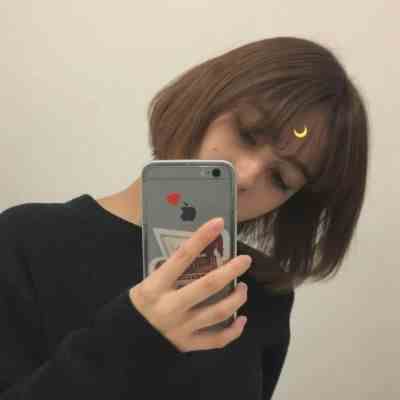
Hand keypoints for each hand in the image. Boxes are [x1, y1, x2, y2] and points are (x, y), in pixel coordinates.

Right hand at [129, 217, 251, 352]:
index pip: (182, 256)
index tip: (218, 223)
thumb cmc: (139, 304)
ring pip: (218, 313)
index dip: (201, 238)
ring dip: (236, 299)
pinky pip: (217, 340)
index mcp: (156, 286)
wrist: (126, 340)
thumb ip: (171, 272)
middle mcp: (171, 306)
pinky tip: (241, 319)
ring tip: (243, 288)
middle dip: (231, 271)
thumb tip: (200, 253)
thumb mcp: (148, 283)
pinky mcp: (188, 344)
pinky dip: (234, 331)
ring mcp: (181, 328)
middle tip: (245, 260)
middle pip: (208, 286)